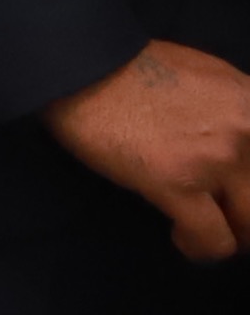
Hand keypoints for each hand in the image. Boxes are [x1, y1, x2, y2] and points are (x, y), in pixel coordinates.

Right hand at [45, 40, 249, 260]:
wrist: (82, 67)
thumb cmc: (134, 67)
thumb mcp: (209, 76)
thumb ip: (236, 110)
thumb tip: (242, 143)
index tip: (239, 190)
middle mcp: (249, 132)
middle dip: (247, 214)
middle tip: (228, 215)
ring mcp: (216, 159)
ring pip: (248, 224)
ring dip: (231, 233)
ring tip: (205, 228)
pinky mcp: (178, 184)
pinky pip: (213, 239)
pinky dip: (199, 247)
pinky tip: (180, 235)